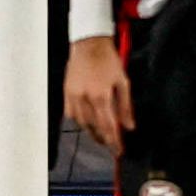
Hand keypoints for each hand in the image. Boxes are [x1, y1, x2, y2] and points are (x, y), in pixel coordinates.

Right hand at [64, 36, 134, 155]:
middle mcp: (85, 99)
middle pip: (94, 127)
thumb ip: (125, 106)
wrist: (88, 44)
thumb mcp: (123, 81)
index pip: (108, 125)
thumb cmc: (108, 61)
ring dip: (92, 133)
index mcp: (101, 96)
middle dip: (104, 139)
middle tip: (112, 146)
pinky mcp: (66, 93)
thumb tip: (129, 126)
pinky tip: (87, 124)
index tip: (119, 151)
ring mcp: (73, 97)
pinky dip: (80, 122)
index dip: (114, 141)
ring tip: (102, 137)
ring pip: (82, 123)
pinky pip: (71, 115)